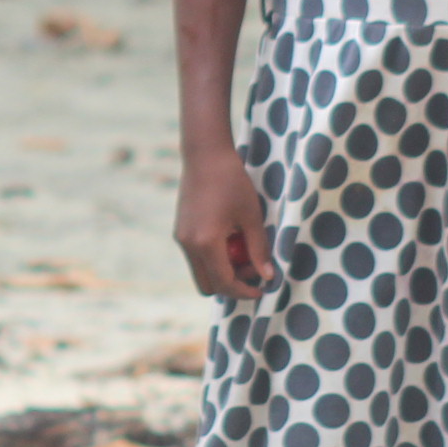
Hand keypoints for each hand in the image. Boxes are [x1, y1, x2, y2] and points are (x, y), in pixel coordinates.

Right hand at [172, 148, 274, 301]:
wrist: (205, 155)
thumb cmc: (232, 182)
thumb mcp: (252, 216)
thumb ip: (259, 249)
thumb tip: (268, 276)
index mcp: (206, 243)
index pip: (225, 282)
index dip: (244, 291)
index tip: (261, 289)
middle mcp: (189, 245)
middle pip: (208, 286)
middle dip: (230, 285)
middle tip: (252, 269)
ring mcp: (181, 238)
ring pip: (201, 272)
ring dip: (221, 271)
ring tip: (242, 250)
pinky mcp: (180, 231)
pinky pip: (196, 258)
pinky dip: (213, 258)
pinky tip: (229, 239)